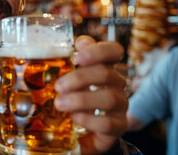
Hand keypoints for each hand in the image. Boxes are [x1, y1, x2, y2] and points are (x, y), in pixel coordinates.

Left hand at [54, 36, 127, 154]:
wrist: (84, 131)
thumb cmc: (74, 97)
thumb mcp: (67, 78)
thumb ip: (66, 61)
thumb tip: (68, 45)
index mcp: (104, 67)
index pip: (113, 51)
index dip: (99, 51)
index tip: (78, 56)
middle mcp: (115, 84)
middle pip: (105, 73)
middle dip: (79, 78)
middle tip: (58, 86)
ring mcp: (119, 105)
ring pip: (109, 98)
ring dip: (81, 100)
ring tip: (60, 104)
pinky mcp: (118, 127)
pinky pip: (108, 123)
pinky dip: (89, 120)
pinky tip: (75, 118)